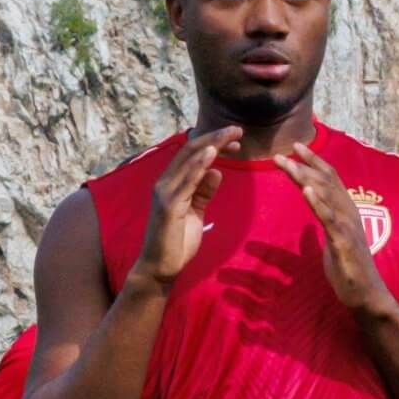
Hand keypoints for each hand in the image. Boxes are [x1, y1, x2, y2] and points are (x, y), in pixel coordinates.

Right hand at [131, 127, 241, 287]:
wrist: (161, 269)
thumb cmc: (177, 242)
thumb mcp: (196, 212)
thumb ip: (203, 192)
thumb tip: (218, 171)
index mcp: (171, 184)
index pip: (192, 155)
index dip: (213, 143)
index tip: (236, 140)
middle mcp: (164, 183)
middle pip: (190, 151)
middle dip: (215, 138)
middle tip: (237, 130)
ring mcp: (164, 193)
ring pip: (188, 161)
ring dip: (211, 145)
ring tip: (231, 136)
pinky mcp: (168, 206)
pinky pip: (185, 181)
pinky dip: (199, 165)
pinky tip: (212, 154)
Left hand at [275, 143, 392, 312]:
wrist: (366, 294)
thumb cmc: (349, 268)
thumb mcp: (332, 241)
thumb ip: (324, 225)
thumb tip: (310, 220)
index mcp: (345, 211)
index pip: (330, 179)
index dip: (314, 161)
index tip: (296, 148)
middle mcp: (349, 213)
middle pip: (326, 181)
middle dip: (305, 165)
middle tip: (284, 153)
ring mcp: (347, 227)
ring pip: (326, 195)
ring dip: (307, 178)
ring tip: (290, 165)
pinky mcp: (344, 243)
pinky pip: (329, 219)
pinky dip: (317, 202)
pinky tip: (306, 190)